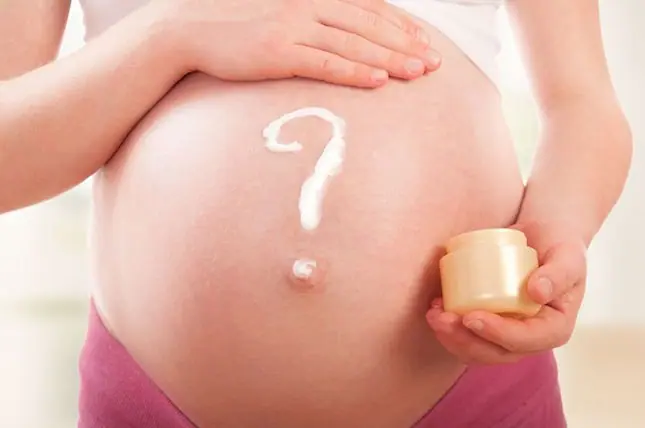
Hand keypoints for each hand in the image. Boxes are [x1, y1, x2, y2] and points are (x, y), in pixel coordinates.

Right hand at [150, 0, 440, 87]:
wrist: (192, 31)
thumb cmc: (239, 28)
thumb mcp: (281, 16)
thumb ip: (313, 22)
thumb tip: (340, 38)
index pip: (368, 9)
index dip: (400, 26)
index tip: (425, 42)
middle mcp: (309, 6)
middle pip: (369, 26)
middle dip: (406, 45)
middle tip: (434, 63)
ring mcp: (294, 28)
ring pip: (354, 45)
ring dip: (390, 60)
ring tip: (419, 74)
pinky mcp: (278, 52)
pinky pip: (324, 64)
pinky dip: (354, 72)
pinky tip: (378, 82)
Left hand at [426, 221, 586, 364]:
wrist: (544, 235)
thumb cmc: (560, 244)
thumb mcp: (567, 254)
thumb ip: (559, 272)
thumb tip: (538, 293)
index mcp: (555, 328)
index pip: (526, 340)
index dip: (498, 334)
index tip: (471, 317)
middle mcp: (532, 337)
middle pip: (496, 352)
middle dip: (465, 340)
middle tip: (441, 317)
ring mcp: (510, 332)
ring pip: (478, 350)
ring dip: (452, 338)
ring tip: (433, 314)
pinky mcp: (492, 322)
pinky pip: (469, 336)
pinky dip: (449, 329)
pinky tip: (435, 309)